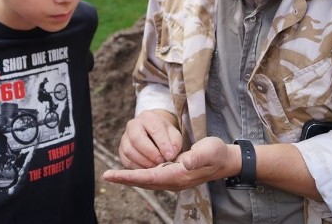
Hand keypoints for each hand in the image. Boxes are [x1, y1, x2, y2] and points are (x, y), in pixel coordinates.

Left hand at [103, 136, 238, 191]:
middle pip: (144, 181)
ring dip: (130, 178)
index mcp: (178, 175)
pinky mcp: (173, 174)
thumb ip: (198, 156)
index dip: (130, 176)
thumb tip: (185, 161)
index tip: (114, 175)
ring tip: (113, 175)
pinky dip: (139, 176)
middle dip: (125, 179)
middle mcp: (173, 180)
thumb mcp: (209, 151)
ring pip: (146, 180)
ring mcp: (173, 179)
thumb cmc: (216, 153)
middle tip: (107, 176)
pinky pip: (152, 177)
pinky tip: (130, 173)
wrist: (225, 161)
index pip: (149, 177)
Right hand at [116, 109, 182, 168]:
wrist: (152, 132)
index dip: (162, 144)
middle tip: (161, 162)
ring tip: (155, 167)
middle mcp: (133, 125)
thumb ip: (175, 143)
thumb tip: (170, 155)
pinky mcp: (121, 150)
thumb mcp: (174, 134)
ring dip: (143, 161)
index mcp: (148, 117)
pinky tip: (147, 170)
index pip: (154, 129)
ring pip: (129, 151)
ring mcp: (124, 137)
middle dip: (150, 153)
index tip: (170, 156)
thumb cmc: (165, 134)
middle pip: (136, 138)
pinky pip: (126, 160)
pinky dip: (137, 167)